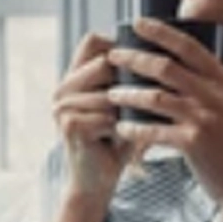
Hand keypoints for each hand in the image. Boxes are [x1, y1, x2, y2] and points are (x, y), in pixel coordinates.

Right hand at [52, 31, 135, 197]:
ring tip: (125, 126)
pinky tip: (116, 140)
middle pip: (104, 62)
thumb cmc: (116, 140)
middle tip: (135, 105)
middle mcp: (62, 88)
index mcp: (73, 78)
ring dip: (126, 111)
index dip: (119, 48)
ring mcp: (62, 106)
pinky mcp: (69, 124)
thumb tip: (160, 52)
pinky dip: (119, 129)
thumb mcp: (122, 104)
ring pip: (109, 92)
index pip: (93, 40)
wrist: (97, 180)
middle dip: (127, 83)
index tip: (138, 68)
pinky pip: (106, 116)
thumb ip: (128, 78)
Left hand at [104, 17, 222, 203]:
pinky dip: (135, 127)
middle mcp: (216, 96)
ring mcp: (205, 119)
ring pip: (156, 97)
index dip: (162, 32)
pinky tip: (121, 126)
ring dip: (129, 93)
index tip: (138, 23)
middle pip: (166, 67)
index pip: (190, 47)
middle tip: (113, 55)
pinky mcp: (194, 143)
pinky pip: (155, 130)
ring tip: (110, 93)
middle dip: (135, 58)